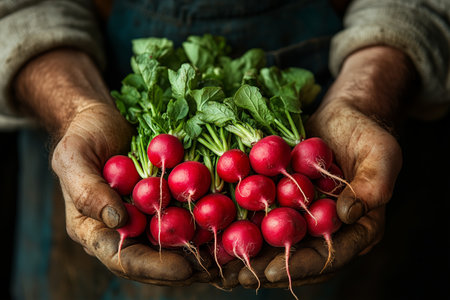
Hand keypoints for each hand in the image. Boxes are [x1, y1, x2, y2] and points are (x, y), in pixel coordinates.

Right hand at [14, 48, 211, 284]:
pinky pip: (184, 219)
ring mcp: (145, 216)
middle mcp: (122, 230)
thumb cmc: (83, 136)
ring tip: (227, 258)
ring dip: (200, 255)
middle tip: (214, 271)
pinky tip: (228, 230)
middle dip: (184, 269)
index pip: (123, 259)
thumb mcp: (74, 158)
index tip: (183, 269)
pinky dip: (204, 227)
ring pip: (173, 246)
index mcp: (95, 229)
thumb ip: (89, 191)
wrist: (104, 118)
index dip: (153, 268)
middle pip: (154, 261)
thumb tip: (119, 221)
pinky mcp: (163, 201)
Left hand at [237, 46, 416, 287]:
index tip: (269, 270)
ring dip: (249, 255)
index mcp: (357, 229)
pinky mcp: (285, 201)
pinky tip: (218, 234)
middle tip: (235, 278)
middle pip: (298, 257)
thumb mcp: (381, 154)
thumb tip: (348, 215)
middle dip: (266, 268)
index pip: (329, 256)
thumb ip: (373, 185)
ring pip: (277, 243)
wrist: (342, 117)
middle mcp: (328, 230)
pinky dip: (243, 227)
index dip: (300, 266)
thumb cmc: (367, 134)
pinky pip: (264, 217)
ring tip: (219, 267)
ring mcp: (304, 217)